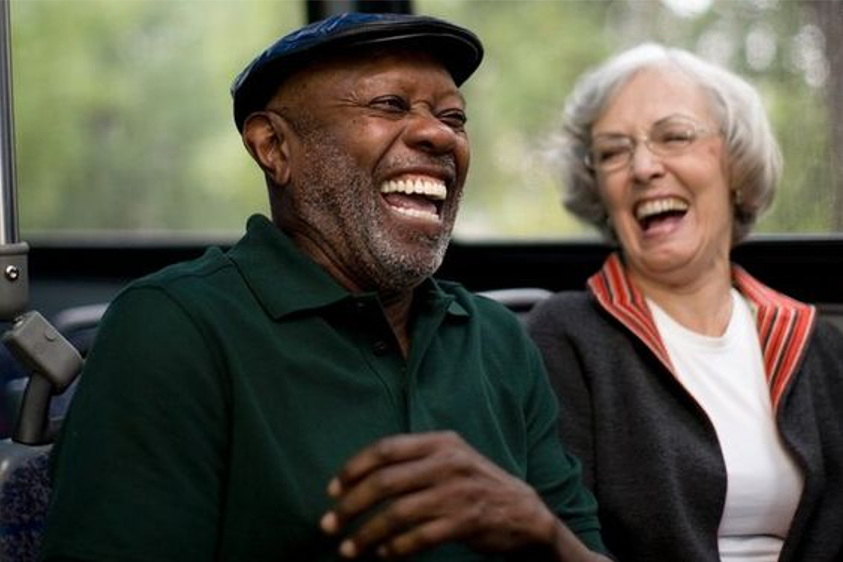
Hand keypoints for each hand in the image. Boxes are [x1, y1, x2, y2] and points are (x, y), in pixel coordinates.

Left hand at [319, 431, 598, 559]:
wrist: (523, 512)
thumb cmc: (475, 484)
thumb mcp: (450, 459)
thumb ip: (413, 460)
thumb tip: (359, 477)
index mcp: (440, 442)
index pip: (385, 449)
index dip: (353, 469)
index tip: (331, 490)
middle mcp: (448, 463)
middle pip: (385, 482)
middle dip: (350, 505)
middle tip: (329, 525)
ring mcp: (458, 493)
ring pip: (397, 514)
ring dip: (366, 534)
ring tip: (347, 550)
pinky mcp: (465, 522)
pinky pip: (418, 538)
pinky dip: (394, 549)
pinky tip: (382, 555)